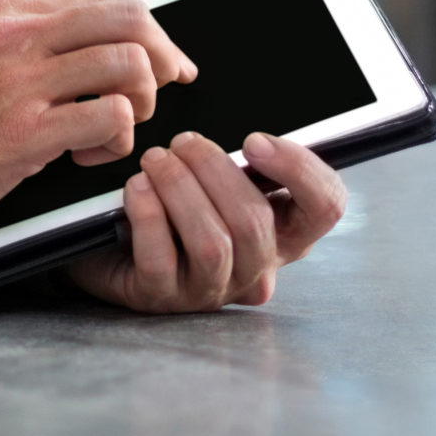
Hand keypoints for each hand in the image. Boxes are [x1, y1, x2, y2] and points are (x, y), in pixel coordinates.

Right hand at [0, 0, 195, 226]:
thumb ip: (13, 41)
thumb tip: (81, 39)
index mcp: (0, 10)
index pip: (97, 3)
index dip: (142, 31)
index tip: (162, 57)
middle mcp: (15, 34)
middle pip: (127, 18)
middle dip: (163, 53)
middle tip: (173, 83)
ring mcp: (21, 81)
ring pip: (130, 64)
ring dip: (141, 101)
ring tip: (115, 128)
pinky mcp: (26, 132)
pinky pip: (111, 117)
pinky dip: (116, 140)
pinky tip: (88, 155)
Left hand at [66, 131, 345, 312]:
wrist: (110, 241)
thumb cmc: (175, 202)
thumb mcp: (218, 178)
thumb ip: (247, 161)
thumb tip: (254, 138)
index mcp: (282, 231)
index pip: (325, 207)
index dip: (298, 169)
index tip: (253, 141)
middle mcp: (255, 268)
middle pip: (256, 222)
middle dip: (215, 169)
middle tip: (183, 141)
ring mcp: (209, 290)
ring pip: (214, 243)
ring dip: (180, 188)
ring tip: (156, 158)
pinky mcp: (161, 297)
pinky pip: (162, 258)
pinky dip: (149, 213)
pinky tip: (136, 187)